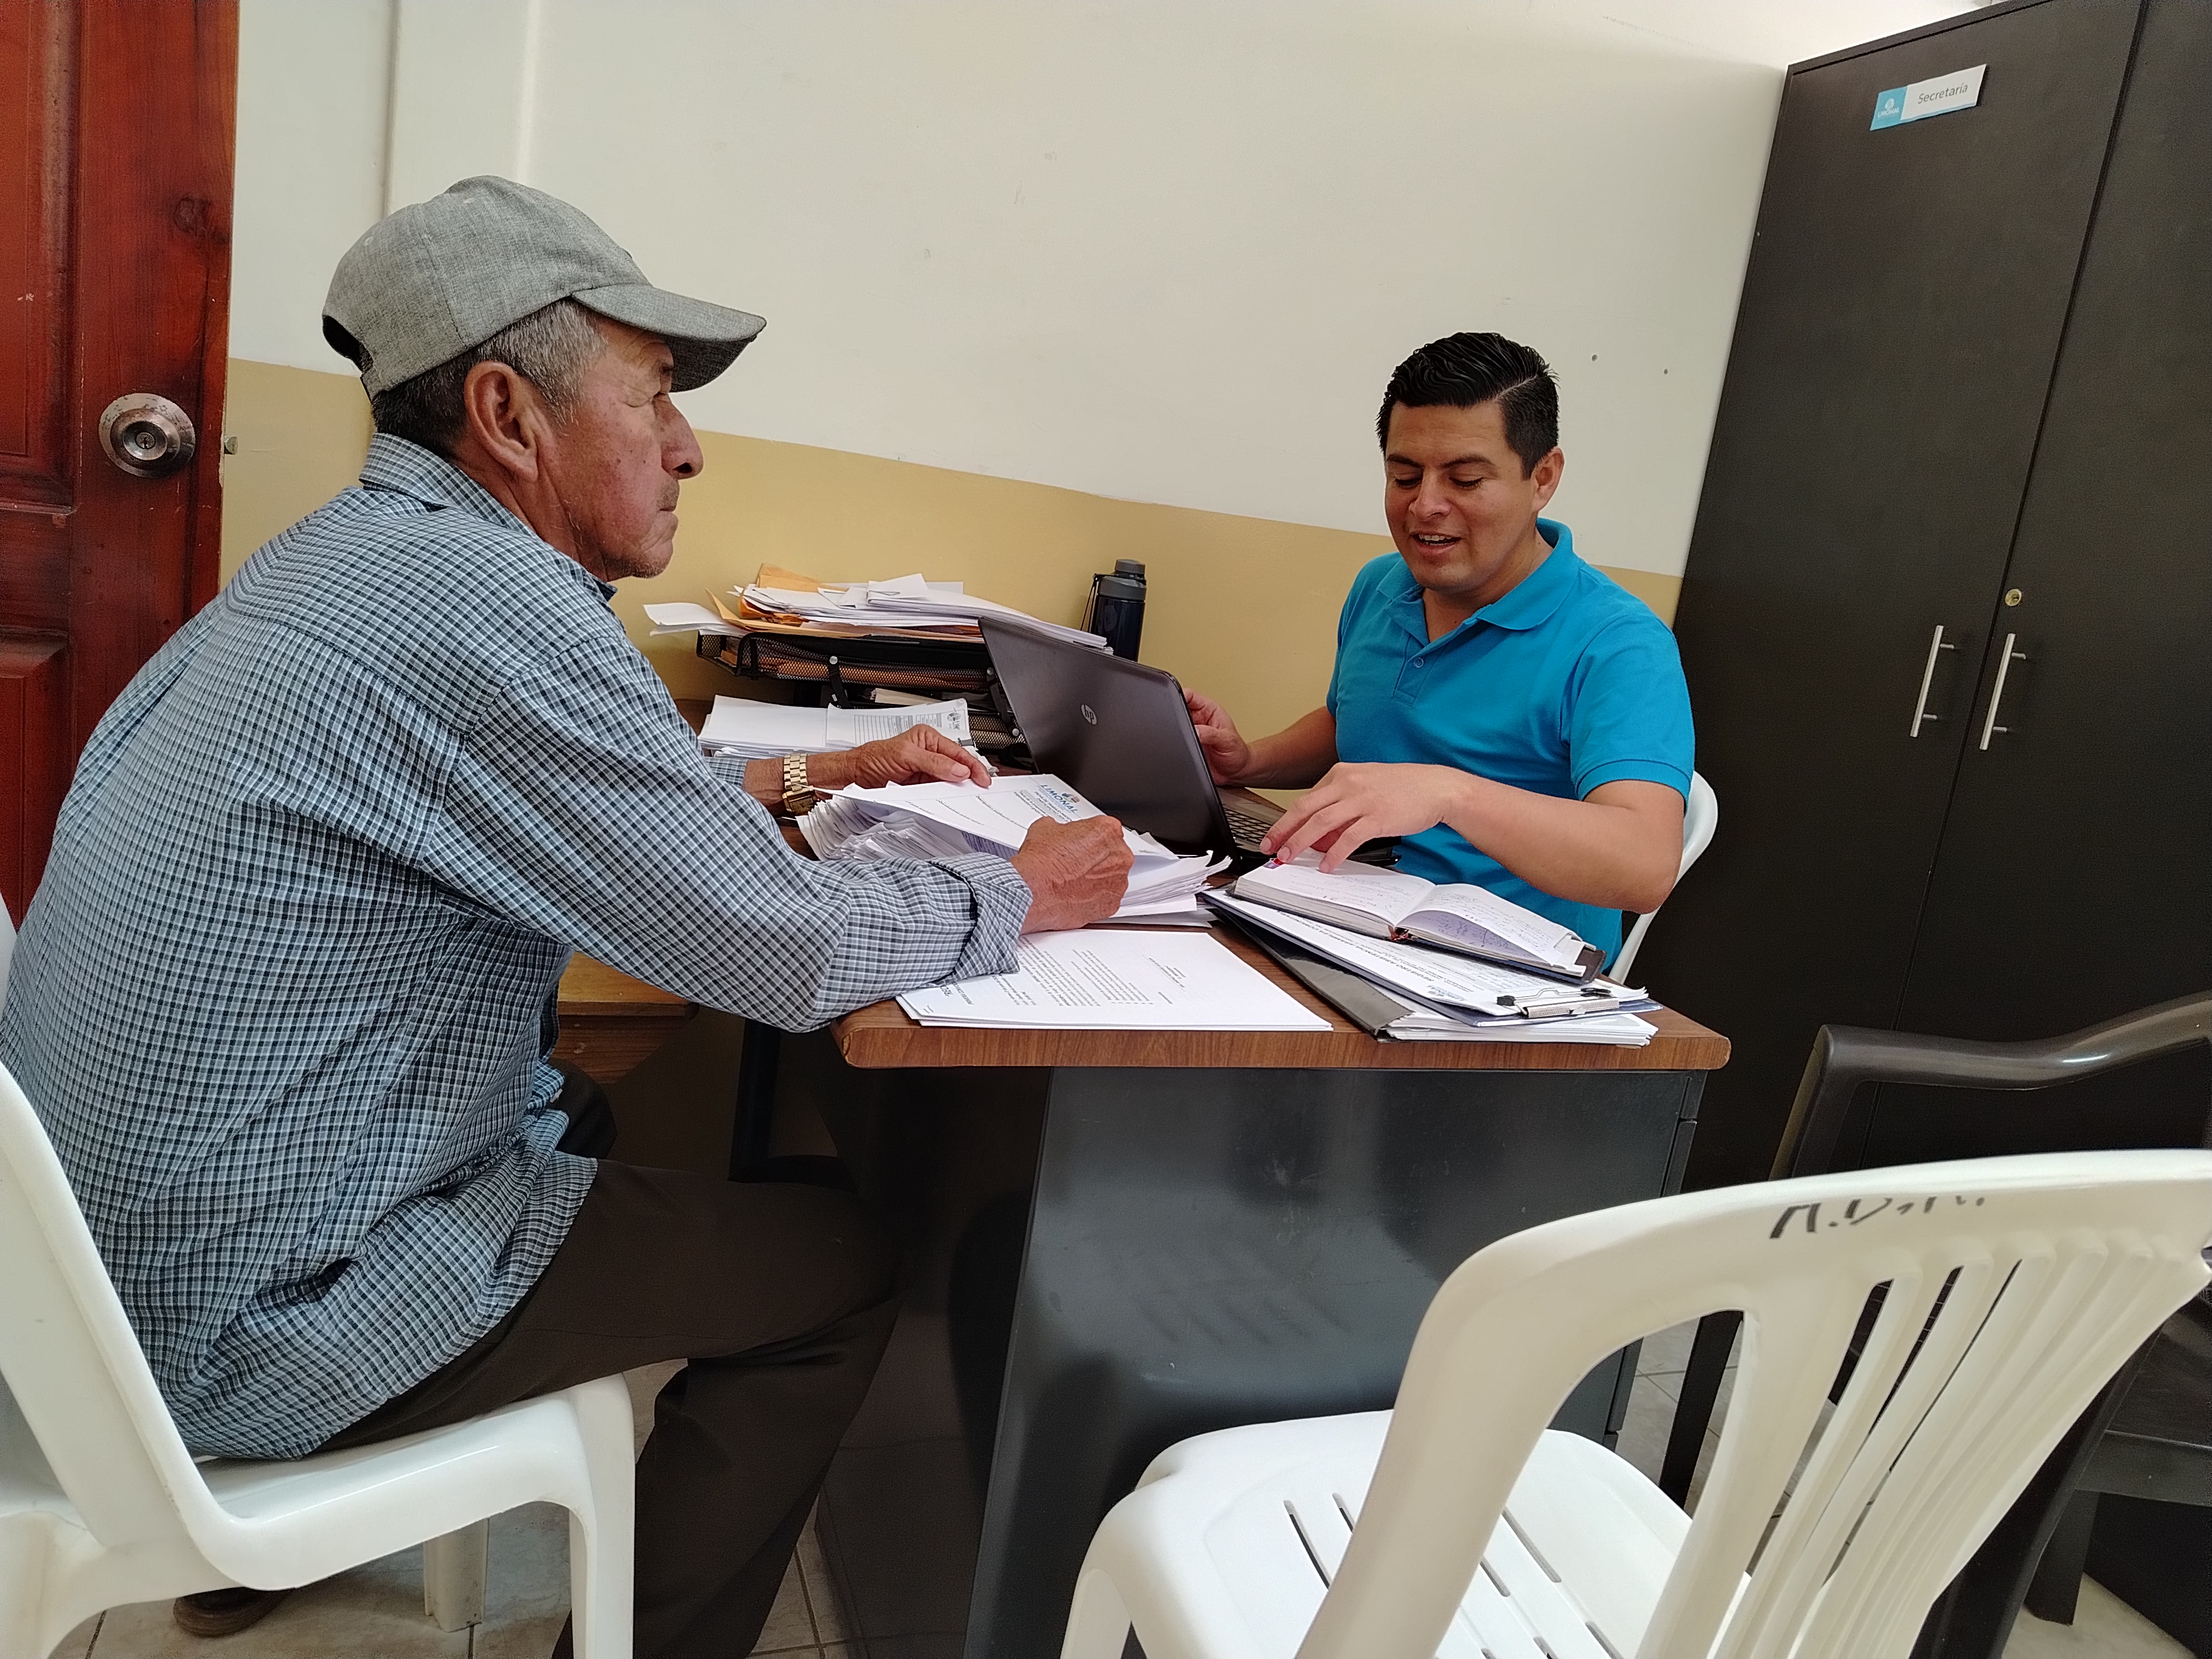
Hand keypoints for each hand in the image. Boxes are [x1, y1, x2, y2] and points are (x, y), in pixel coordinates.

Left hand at [811, 727, 991, 791]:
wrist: (856, 774)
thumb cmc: (874, 758)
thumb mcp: (906, 756)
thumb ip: (934, 762)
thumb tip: (958, 769)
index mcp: (929, 738)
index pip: (958, 751)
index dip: (972, 765)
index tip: (982, 778)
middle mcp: (930, 753)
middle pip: (958, 766)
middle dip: (970, 777)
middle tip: (981, 789)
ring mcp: (927, 770)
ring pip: (950, 780)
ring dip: (958, 789)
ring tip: (967, 796)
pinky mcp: (922, 785)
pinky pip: (939, 791)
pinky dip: (946, 797)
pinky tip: (950, 799)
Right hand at [1010, 816, 1133, 932]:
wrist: (1033, 891)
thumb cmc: (1041, 863)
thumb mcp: (1045, 828)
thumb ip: (1061, 828)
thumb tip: (1056, 830)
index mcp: (1107, 831)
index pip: (1106, 831)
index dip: (1090, 838)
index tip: (1081, 845)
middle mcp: (1119, 856)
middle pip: (1113, 855)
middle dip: (1097, 859)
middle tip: (1076, 863)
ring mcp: (1118, 883)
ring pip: (1111, 879)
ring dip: (1097, 879)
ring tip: (1074, 881)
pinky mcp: (1111, 905)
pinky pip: (1106, 900)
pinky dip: (1094, 899)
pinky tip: (1076, 896)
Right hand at [1183, 688, 1250, 784]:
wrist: (1235, 772)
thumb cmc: (1237, 752)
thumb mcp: (1227, 741)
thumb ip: (1211, 734)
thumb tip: (1195, 730)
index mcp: (1209, 710)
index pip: (1191, 696)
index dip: (1181, 694)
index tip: (1175, 698)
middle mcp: (1198, 720)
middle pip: (1179, 710)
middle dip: (1175, 715)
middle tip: (1177, 724)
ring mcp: (1191, 733)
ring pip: (1176, 727)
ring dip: (1175, 732)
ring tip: (1183, 740)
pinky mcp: (1187, 746)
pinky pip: (1176, 743)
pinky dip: (1174, 745)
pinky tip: (1181, 749)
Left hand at [1264, 762, 1467, 871]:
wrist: (1437, 786)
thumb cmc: (1404, 786)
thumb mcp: (1366, 784)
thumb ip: (1342, 802)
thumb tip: (1322, 831)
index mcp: (1342, 773)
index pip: (1306, 798)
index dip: (1287, 820)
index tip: (1276, 835)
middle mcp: (1348, 783)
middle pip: (1305, 808)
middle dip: (1283, 830)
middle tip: (1270, 847)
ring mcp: (1363, 799)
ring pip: (1320, 822)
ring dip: (1300, 843)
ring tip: (1288, 858)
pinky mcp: (1378, 817)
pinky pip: (1349, 838)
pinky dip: (1334, 853)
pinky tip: (1326, 865)